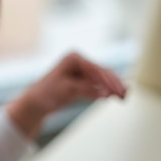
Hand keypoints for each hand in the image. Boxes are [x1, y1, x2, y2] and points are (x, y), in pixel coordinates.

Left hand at [6, 52, 126, 138]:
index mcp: (73, 58)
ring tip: (124, 97)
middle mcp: (79, 61)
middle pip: (102, 73)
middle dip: (114, 84)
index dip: (107, 80)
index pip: (95, 68)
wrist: (36, 102)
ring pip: (104, 79)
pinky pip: (100, 85)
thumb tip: (105, 93)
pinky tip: (118, 97)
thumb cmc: (46, 93)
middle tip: (124, 95)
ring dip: (114, 87)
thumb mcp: (66, 90)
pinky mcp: (84, 81)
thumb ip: (85, 89)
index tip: (115, 92)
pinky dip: (108, 91)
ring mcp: (82, 71)